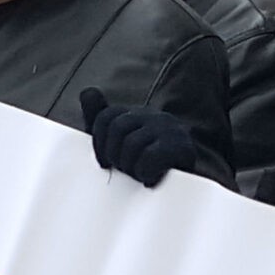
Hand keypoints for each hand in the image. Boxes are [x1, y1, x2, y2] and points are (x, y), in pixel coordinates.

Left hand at [78, 88, 196, 188]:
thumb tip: (87, 92)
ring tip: (138, 174)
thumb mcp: (120, 141)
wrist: (187, 182)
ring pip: (132, 143)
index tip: (104, 162)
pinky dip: (144, 171)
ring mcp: (169, 129)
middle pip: (117, 128)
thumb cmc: (146, 163)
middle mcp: (154, 116)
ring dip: (129, 165)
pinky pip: (150, 157)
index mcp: (137, 114)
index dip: (99, 142)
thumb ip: (100, 118)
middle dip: (114, 154)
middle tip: (124, 169)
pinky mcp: (181, 147)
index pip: (105, 117)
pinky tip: (149, 179)